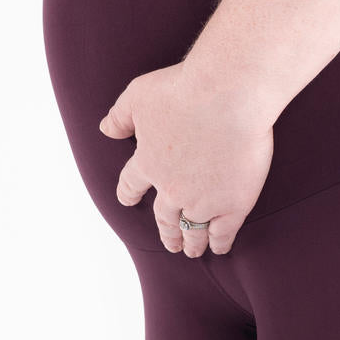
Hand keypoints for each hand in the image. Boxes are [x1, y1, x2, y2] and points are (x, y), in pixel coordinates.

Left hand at [99, 65, 273, 255]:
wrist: (228, 96)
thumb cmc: (184, 89)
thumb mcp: (139, 95)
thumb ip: (120, 115)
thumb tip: (105, 129)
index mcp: (148, 162)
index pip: (131, 184)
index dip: (129, 193)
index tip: (128, 199)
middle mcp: (171, 188)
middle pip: (164, 216)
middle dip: (165, 231)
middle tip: (169, 242)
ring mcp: (202, 199)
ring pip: (192, 230)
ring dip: (189, 241)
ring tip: (191, 250)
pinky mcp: (233, 203)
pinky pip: (223, 232)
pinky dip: (219, 243)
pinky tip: (218, 246)